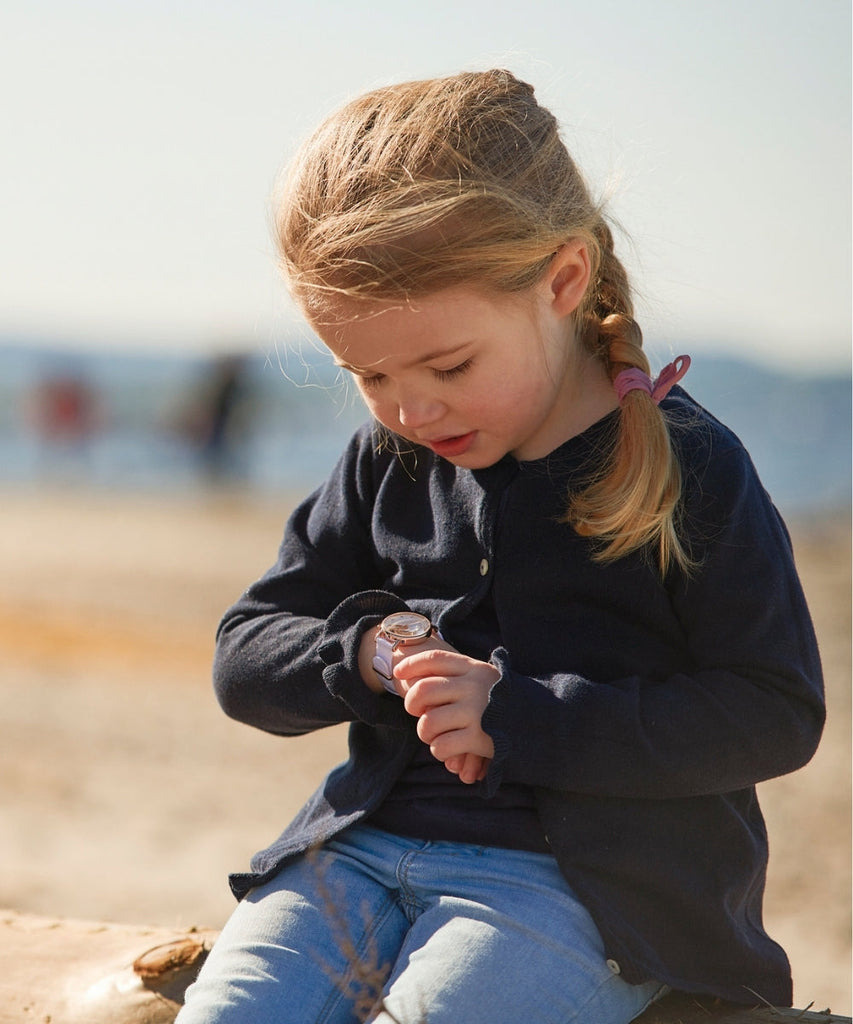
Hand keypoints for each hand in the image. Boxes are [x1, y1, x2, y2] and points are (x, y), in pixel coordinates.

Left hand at [394, 648, 497, 783]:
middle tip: (415, 712)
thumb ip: (461, 672)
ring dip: (425, 732)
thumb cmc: (507, 702)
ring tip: (434, 735)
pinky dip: (439, 751)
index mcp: (474, 669)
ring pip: (428, 722)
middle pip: (423, 690)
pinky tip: (449, 750)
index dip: (411, 664)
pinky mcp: (479, 738)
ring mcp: (476, 712)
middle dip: (412, 703)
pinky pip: (441, 746)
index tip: (397, 673)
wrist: (543, 725)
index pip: (434, 659)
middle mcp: (473, 686)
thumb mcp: (488, 677)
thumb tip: (418, 667)